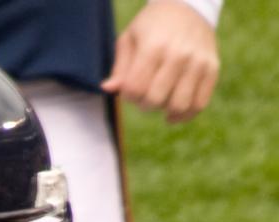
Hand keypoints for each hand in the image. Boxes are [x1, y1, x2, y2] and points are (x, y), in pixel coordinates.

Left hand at [101, 0, 219, 122]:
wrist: (189, 5)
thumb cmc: (152, 26)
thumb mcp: (130, 38)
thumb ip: (119, 68)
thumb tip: (108, 89)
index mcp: (154, 46)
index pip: (135, 90)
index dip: (128, 95)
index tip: (131, 86)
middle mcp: (178, 54)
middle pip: (155, 101)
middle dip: (145, 103)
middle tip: (146, 92)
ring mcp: (198, 62)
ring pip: (179, 106)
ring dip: (165, 110)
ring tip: (161, 98)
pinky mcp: (212, 69)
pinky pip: (199, 104)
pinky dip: (185, 114)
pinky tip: (173, 111)